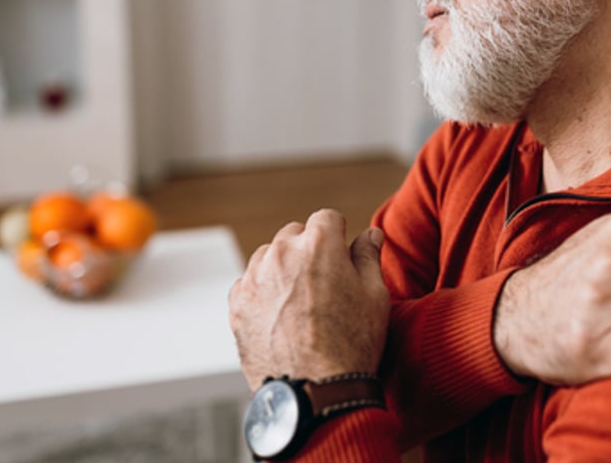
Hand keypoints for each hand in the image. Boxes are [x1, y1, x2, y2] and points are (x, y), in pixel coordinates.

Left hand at [228, 209, 389, 392]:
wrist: (314, 392)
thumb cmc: (351, 344)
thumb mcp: (375, 296)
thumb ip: (368, 257)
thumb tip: (370, 234)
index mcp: (318, 244)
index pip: (327, 218)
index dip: (338, 237)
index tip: (341, 258)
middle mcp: (281, 253)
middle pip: (294, 234)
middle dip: (308, 250)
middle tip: (324, 285)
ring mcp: (254, 278)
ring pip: (269, 257)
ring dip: (283, 269)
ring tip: (302, 304)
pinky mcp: (236, 304)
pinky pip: (249, 284)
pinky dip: (263, 293)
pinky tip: (281, 318)